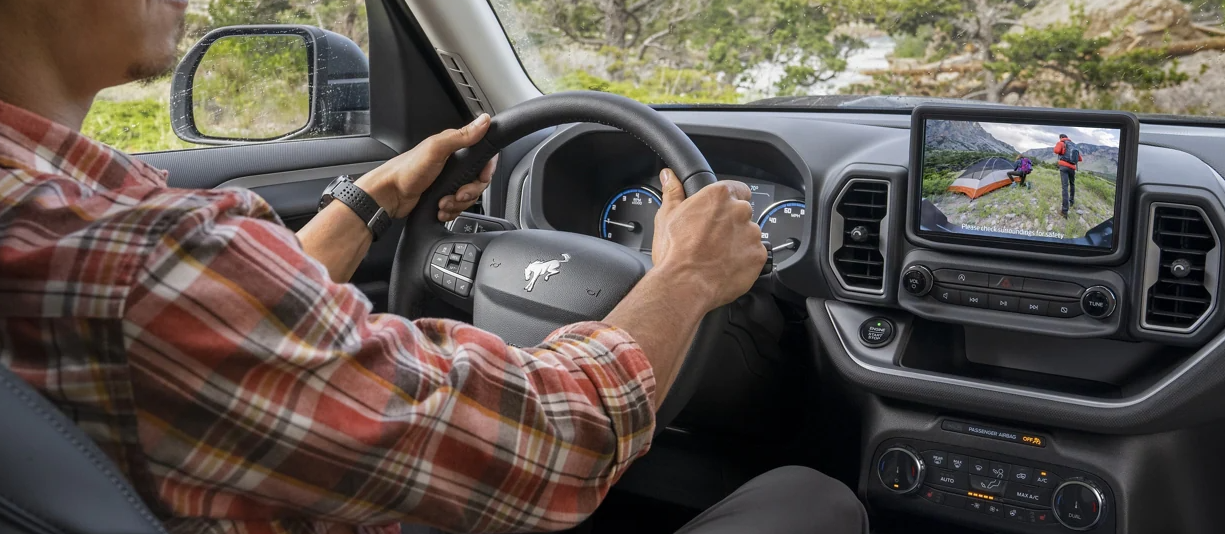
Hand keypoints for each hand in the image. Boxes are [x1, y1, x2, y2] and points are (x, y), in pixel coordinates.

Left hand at [354, 114, 497, 219]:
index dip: (486, 170)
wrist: (389, 196)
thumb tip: (484, 121)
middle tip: (457, 194)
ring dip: (458, 204)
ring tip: (443, 203)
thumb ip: (462, 136)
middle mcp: (452, 165)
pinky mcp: (442, 196)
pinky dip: (451, 211)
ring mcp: (447, 182)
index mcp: (453, 148)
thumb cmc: (407, 171)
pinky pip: (458, 207)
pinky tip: (440, 208)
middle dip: (470, 192)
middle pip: (478, 181)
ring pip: (468, 197)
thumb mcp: (436, 149)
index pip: (483, 157)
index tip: (481, 177)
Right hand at [650, 168, 766, 309]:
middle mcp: (740, 211)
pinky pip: (755, 254)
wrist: (684, 284)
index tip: (721, 212)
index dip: (729, 201)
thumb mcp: (667, 216)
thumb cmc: (676, 252)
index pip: (738, 189)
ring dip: (739, 242)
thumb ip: (673, 192)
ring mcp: (752, 234)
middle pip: (743, 212)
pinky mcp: (758, 256)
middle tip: (714, 238)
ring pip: (750, 234)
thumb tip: (670, 177)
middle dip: (732, 224)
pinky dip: (745, 260)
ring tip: (718, 255)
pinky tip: (727, 266)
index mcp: (719, 196)